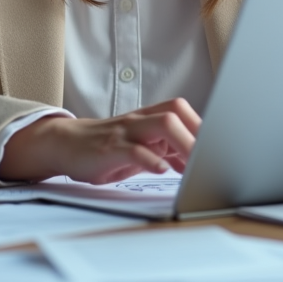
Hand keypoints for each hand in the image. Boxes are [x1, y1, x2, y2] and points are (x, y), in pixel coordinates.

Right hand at [0, 98, 200, 183]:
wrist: (65, 144)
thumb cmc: (105, 147)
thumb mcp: (139, 147)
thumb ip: (165, 150)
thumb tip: (193, 161)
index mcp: (148, 118)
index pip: (181, 111)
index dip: (201, 125)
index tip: (217, 145)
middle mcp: (139, 121)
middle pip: (175, 114)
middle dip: (197, 134)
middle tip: (212, 156)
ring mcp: (125, 133)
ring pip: (161, 126)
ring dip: (183, 144)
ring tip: (195, 164)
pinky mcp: (110, 149)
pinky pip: (135, 150)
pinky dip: (151, 160)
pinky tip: (163, 170)